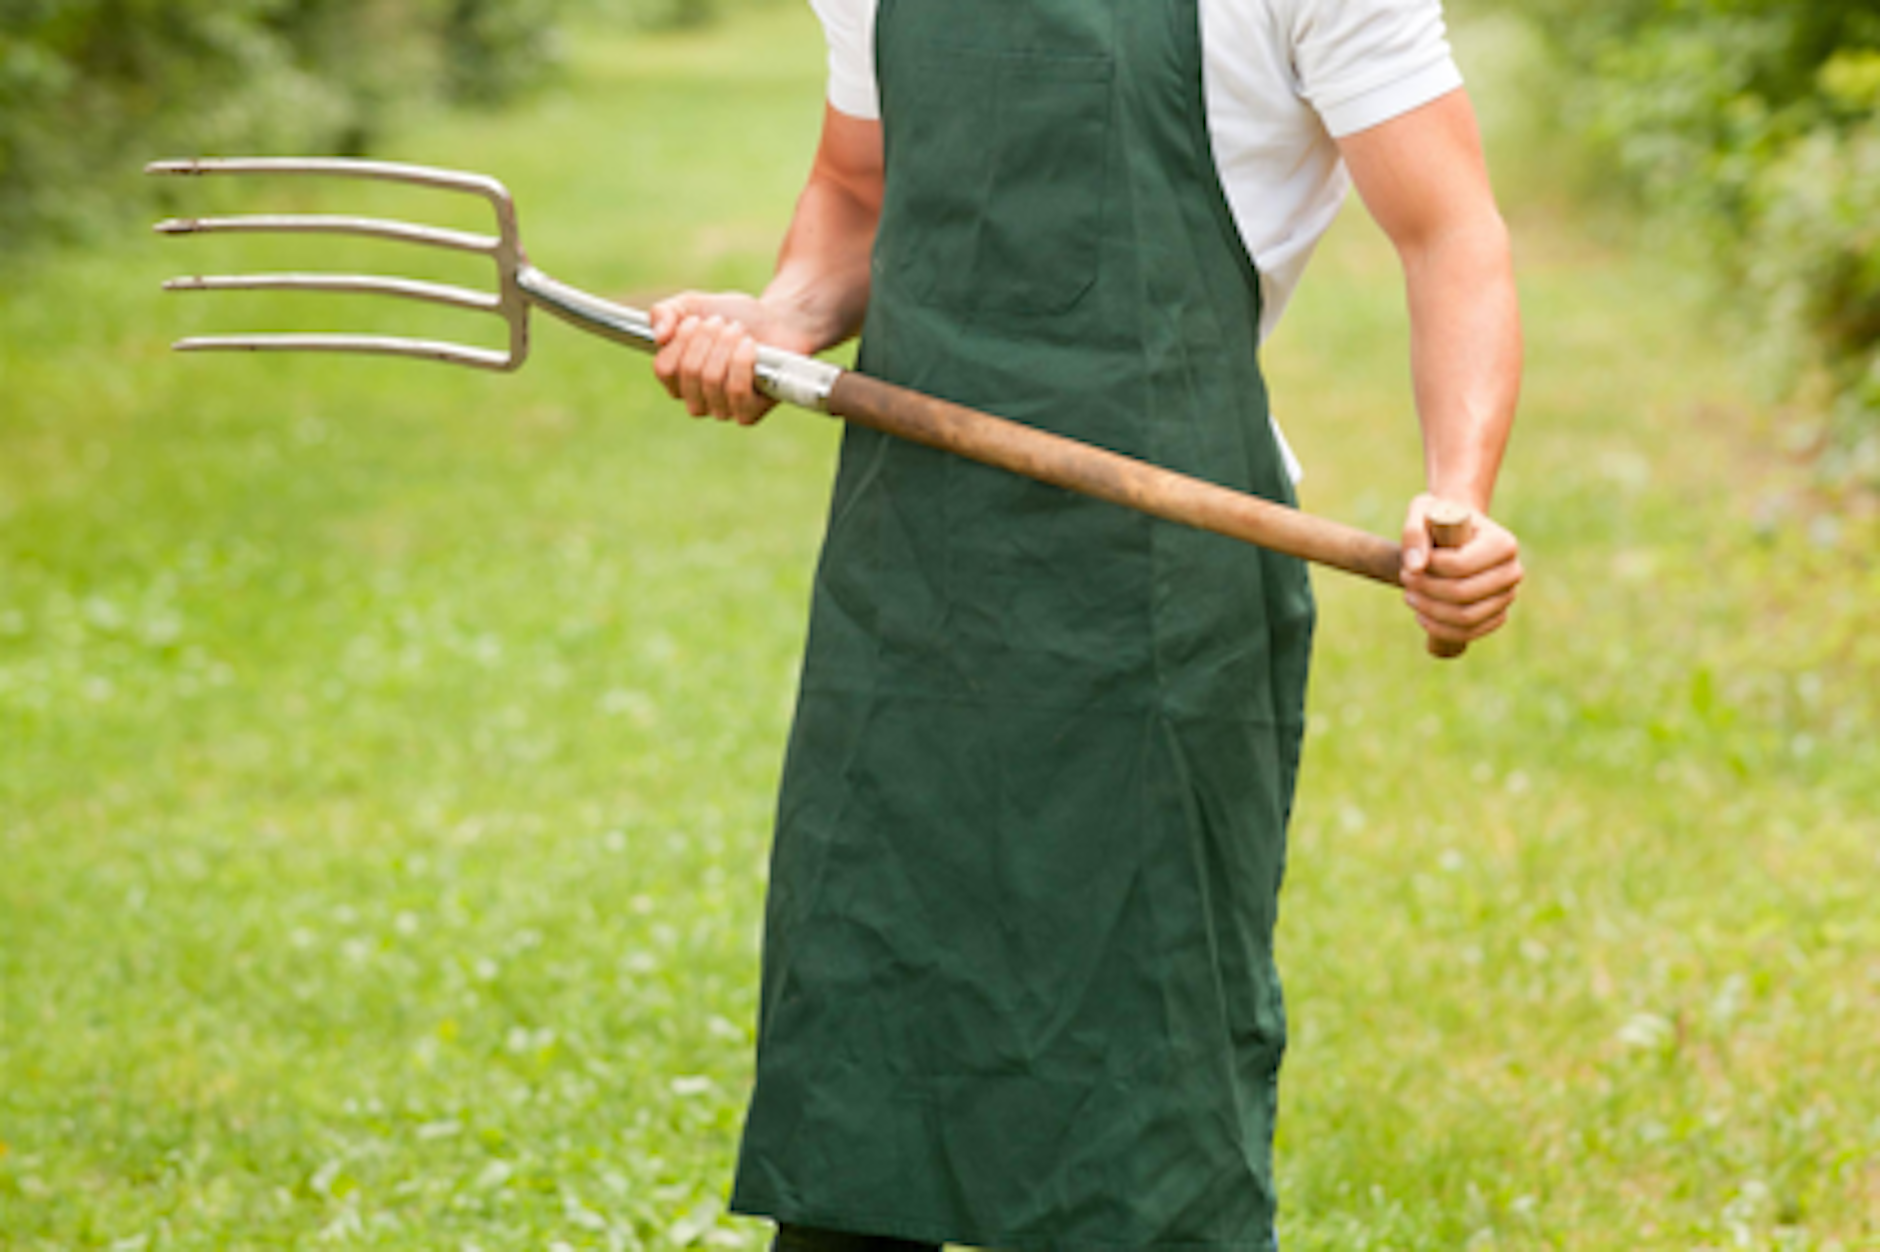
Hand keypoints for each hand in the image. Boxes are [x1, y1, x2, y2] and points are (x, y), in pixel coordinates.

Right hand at [649, 292, 777, 425]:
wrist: (777, 321)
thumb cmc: (733, 316)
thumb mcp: (692, 305)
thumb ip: (665, 312)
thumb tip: (658, 336)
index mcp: (677, 380)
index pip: (664, 368)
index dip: (679, 341)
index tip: (695, 321)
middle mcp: (696, 401)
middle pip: (689, 372)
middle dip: (707, 338)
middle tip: (722, 323)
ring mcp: (721, 411)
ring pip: (712, 380)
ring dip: (726, 345)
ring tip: (738, 331)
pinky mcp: (748, 414)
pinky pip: (736, 391)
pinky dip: (742, 362)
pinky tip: (750, 346)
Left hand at [1399, 494, 1522, 648]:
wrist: (1455, 534)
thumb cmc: (1439, 520)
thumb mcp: (1422, 511)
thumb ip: (1414, 532)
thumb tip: (1415, 567)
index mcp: (1503, 543)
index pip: (1460, 566)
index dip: (1428, 569)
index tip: (1409, 565)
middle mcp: (1512, 571)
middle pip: (1462, 594)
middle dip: (1426, 590)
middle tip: (1405, 579)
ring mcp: (1507, 596)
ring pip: (1466, 617)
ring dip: (1430, 611)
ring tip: (1410, 596)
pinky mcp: (1497, 615)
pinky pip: (1470, 633)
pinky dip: (1441, 630)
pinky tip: (1422, 616)